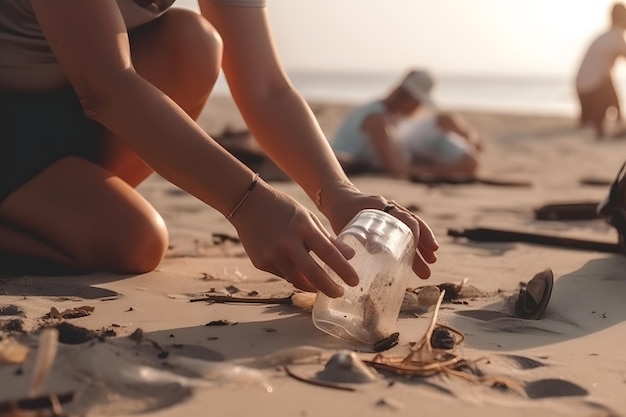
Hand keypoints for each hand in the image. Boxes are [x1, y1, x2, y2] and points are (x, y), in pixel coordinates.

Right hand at [228, 180, 358, 297]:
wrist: (248, 204)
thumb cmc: (284, 209)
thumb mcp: (308, 218)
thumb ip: (327, 239)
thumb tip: (349, 256)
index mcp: (303, 227)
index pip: (328, 252)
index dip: (343, 269)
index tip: (354, 281)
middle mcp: (287, 243)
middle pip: (313, 273)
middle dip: (329, 288)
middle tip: (339, 293)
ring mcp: (272, 254)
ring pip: (296, 279)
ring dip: (311, 285)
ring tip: (320, 286)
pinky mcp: (261, 262)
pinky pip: (282, 275)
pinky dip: (293, 275)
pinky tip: (297, 270)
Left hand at [319, 183, 438, 278]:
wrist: (338, 199)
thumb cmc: (339, 212)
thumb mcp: (344, 224)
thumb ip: (353, 237)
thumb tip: (370, 255)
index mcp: (380, 206)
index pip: (404, 217)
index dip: (415, 232)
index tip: (420, 247)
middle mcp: (390, 208)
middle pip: (413, 224)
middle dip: (424, 242)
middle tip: (432, 261)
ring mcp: (392, 214)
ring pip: (413, 228)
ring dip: (423, 245)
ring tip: (431, 263)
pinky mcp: (390, 221)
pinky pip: (407, 231)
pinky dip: (415, 242)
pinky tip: (420, 257)